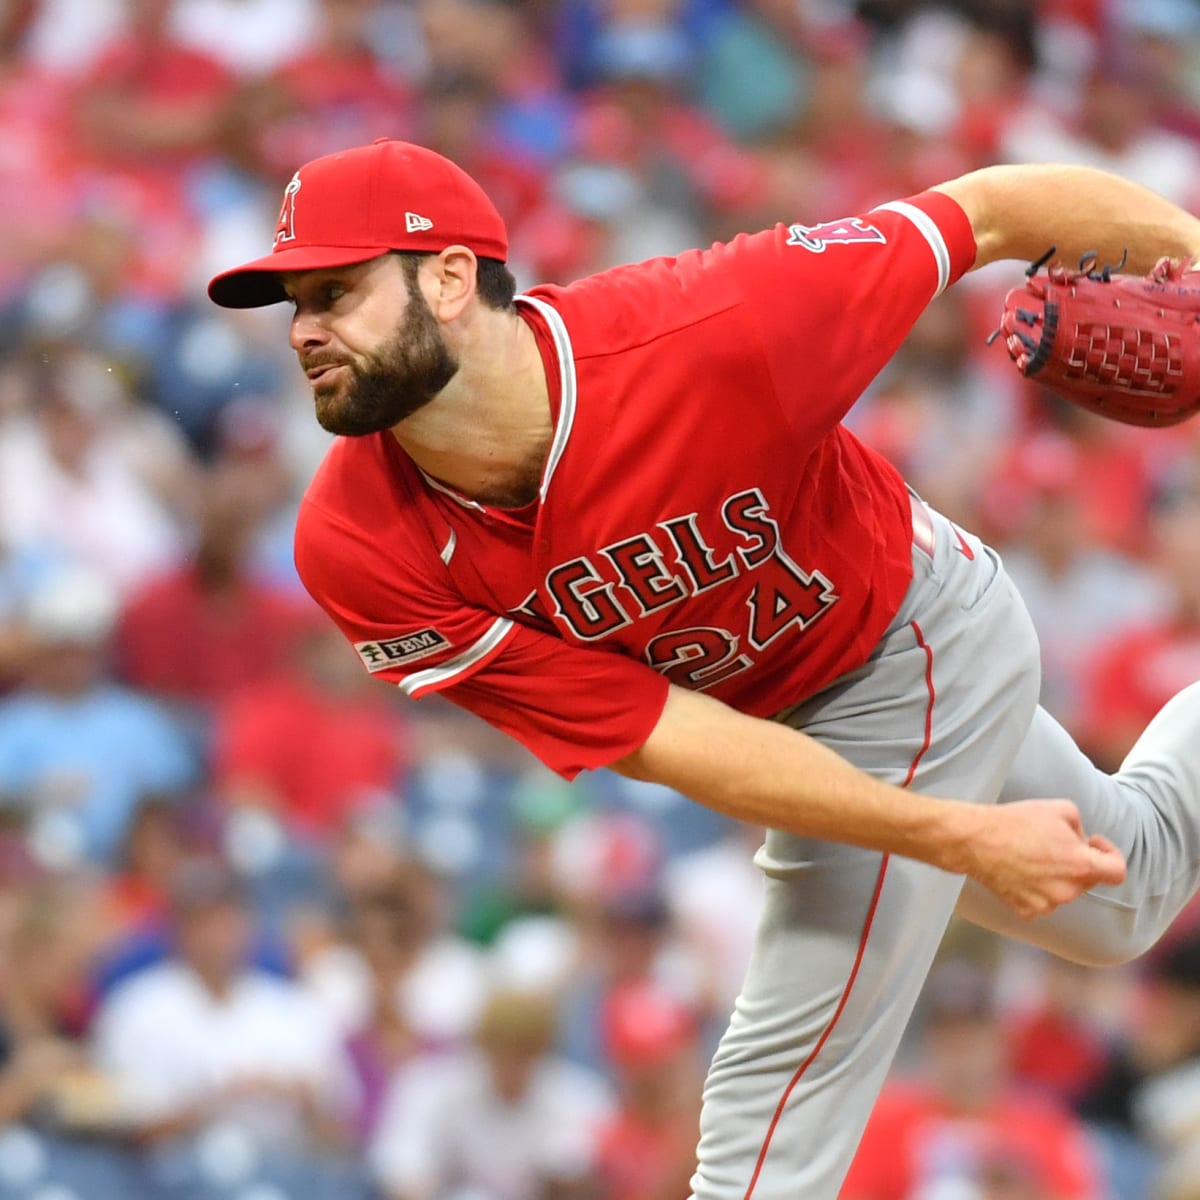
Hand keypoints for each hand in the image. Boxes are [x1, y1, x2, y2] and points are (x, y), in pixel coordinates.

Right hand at [957, 799, 1126, 918]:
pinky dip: (1036, 888)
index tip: (1094, 845)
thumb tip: (1082, 842)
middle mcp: (1068, 891)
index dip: (1111, 855)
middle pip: (1088, 880)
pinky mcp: (1027, 911)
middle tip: (1053, 843)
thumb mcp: (1061, 808)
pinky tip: (1020, 871)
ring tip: (1031, 856)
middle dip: (1078, 862)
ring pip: (1064, 891)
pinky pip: (1042, 901)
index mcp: (1081, 865)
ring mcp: (1047, 904)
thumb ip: (1082, 827)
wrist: (975, 840)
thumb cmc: (1016, 822)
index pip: (1118, 872)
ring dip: (1057, 876)